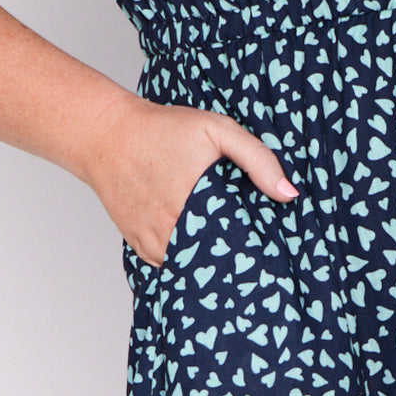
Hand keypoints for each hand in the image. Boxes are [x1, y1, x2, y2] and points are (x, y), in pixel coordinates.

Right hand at [82, 93, 298, 266]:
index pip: (241, 243)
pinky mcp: (139, 244)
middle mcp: (174, 228)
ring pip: (193, 265)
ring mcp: (154, 240)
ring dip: (209, 258)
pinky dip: (185, 257)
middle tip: (251, 246)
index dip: (258, 245)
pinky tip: (197, 239)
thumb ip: (257, 159)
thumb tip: (288, 195)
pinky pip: (170, 263)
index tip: (271, 243)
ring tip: (225, 244)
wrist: (107, 136)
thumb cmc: (163, 129)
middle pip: (218, 259)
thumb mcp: (216, 130)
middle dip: (236, 255)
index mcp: (199, 203)